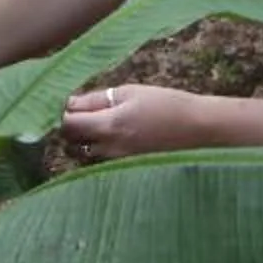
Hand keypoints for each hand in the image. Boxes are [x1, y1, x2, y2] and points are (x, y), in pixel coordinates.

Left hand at [59, 82, 215, 162]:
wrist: (200, 130)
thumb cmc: (167, 104)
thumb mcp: (131, 93)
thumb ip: (96, 100)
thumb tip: (69, 102)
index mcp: (109, 126)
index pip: (67, 124)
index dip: (62, 112)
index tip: (67, 103)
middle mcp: (109, 150)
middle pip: (72, 141)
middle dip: (72, 127)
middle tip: (84, 111)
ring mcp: (118, 163)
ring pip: (86, 152)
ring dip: (86, 139)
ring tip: (104, 124)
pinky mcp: (127, 170)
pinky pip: (103, 160)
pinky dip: (102, 149)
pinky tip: (118, 137)